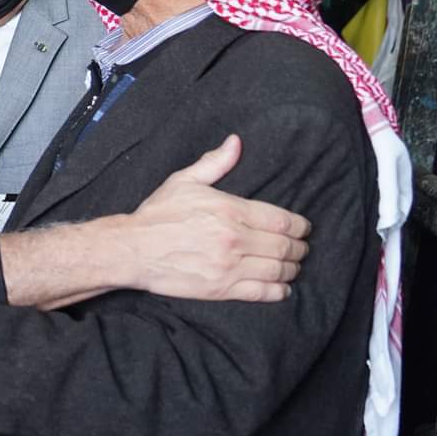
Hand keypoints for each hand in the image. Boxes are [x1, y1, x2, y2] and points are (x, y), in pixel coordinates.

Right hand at [122, 134, 310, 301]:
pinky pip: (262, 292)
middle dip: (299, 247)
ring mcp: (229, 267)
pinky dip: (278, 291)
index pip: (281, 220)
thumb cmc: (157, 214)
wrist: (133, 249)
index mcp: (230, 210)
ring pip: (278, 270)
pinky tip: (282, 287)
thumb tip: (236, 142)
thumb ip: (215, 163)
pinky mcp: (221, 289)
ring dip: (292, 269)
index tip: (303, 227)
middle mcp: (234, 240)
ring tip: (293, 266)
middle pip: (284, 246)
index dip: (299, 226)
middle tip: (301, 247)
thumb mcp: (184, 181)